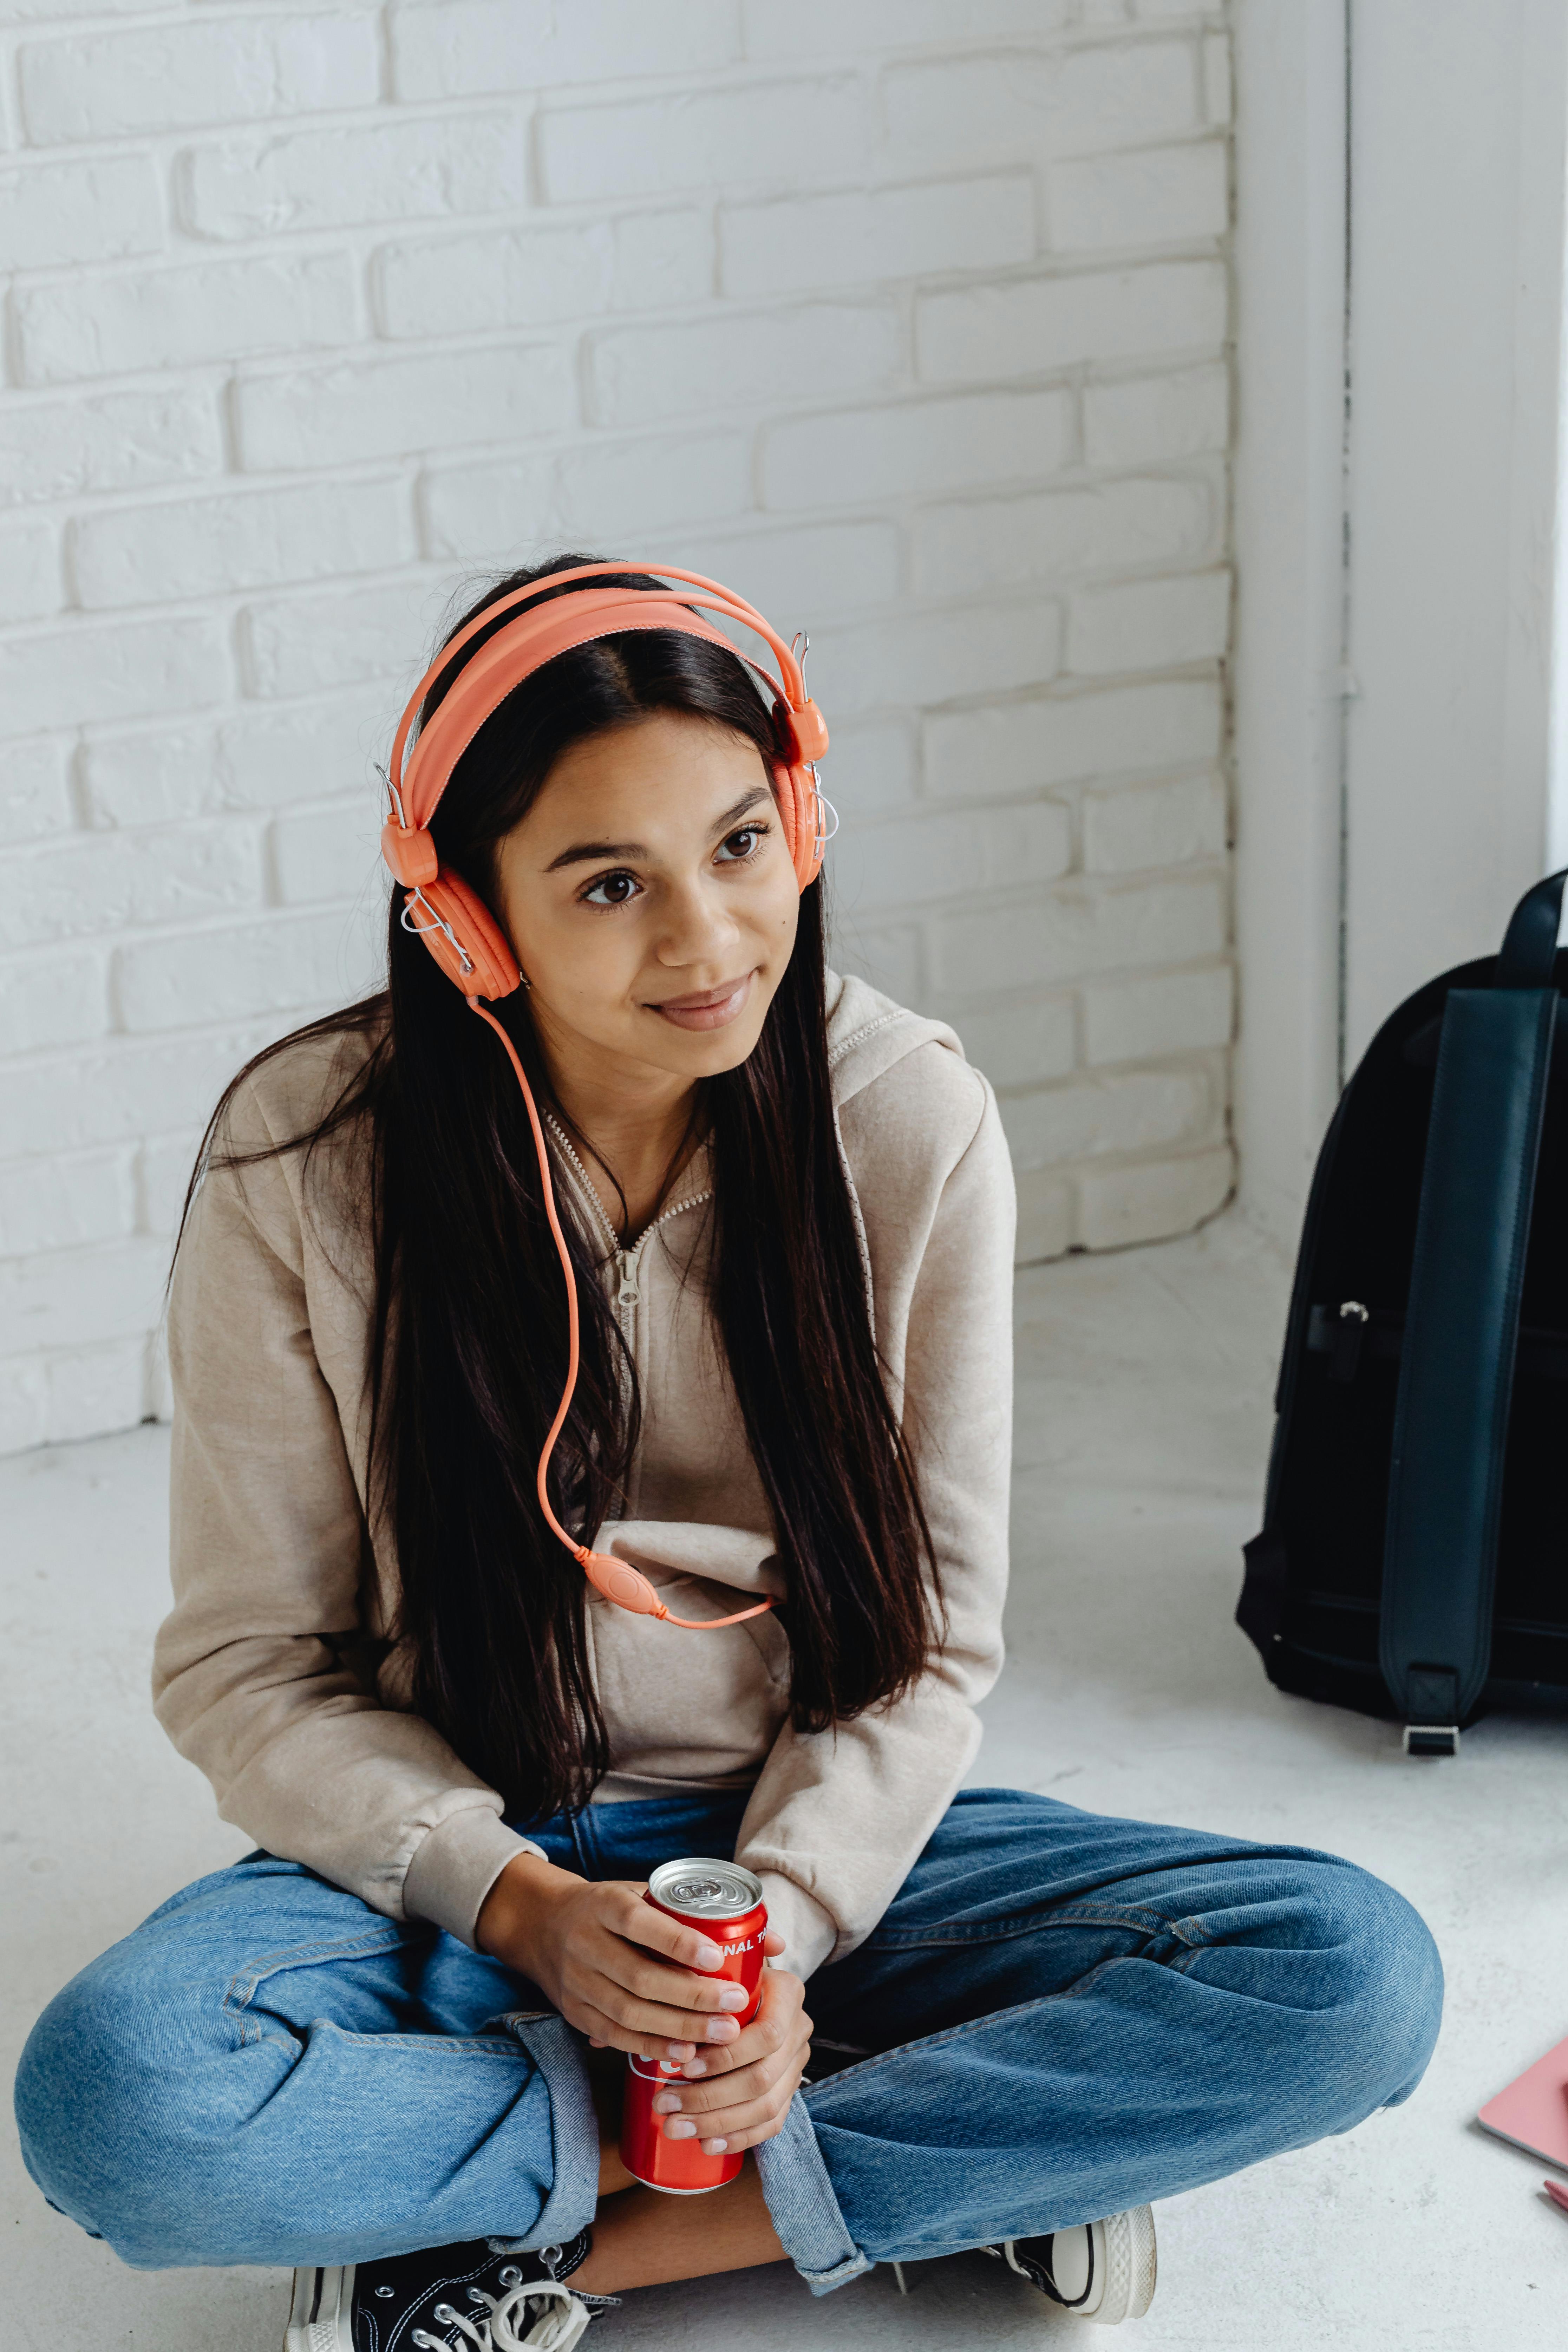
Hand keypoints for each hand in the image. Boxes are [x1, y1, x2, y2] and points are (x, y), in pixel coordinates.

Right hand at [476, 1852, 785, 2067]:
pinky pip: (616, 2036)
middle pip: (640, 1976)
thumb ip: (704, 1917)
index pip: (641, 1924)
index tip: (718, 1956)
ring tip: (722, 2035)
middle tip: (736, 2006)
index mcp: (605, 1905)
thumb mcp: (645, 1897)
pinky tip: (685, 2052)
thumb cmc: (613, 1910)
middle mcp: (586, 1943)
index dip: (679, 1942)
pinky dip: (652, 2046)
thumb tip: (774, 1942)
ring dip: (678, 2027)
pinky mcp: (576, 2013)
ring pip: (628, 2012)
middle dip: (692, 1996)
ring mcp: (577, 1982)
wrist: (542, 1926)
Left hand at [648, 1963, 811, 2156]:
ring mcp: (797, 2063)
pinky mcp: (789, 2090)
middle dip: (709, 2098)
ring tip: (673, 2127)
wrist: (754, 1990)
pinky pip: (772, 2123)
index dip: (725, 2057)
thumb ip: (710, 1952)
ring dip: (716, 2123)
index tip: (682, 2067)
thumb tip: (706, 1957)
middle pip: (761, 2078)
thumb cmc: (725, 1972)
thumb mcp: (722, 1955)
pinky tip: (707, 2146)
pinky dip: (740, 2138)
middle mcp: (799, 2029)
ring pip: (765, 2106)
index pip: (767, 2035)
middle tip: (665, 2106)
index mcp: (788, 1993)